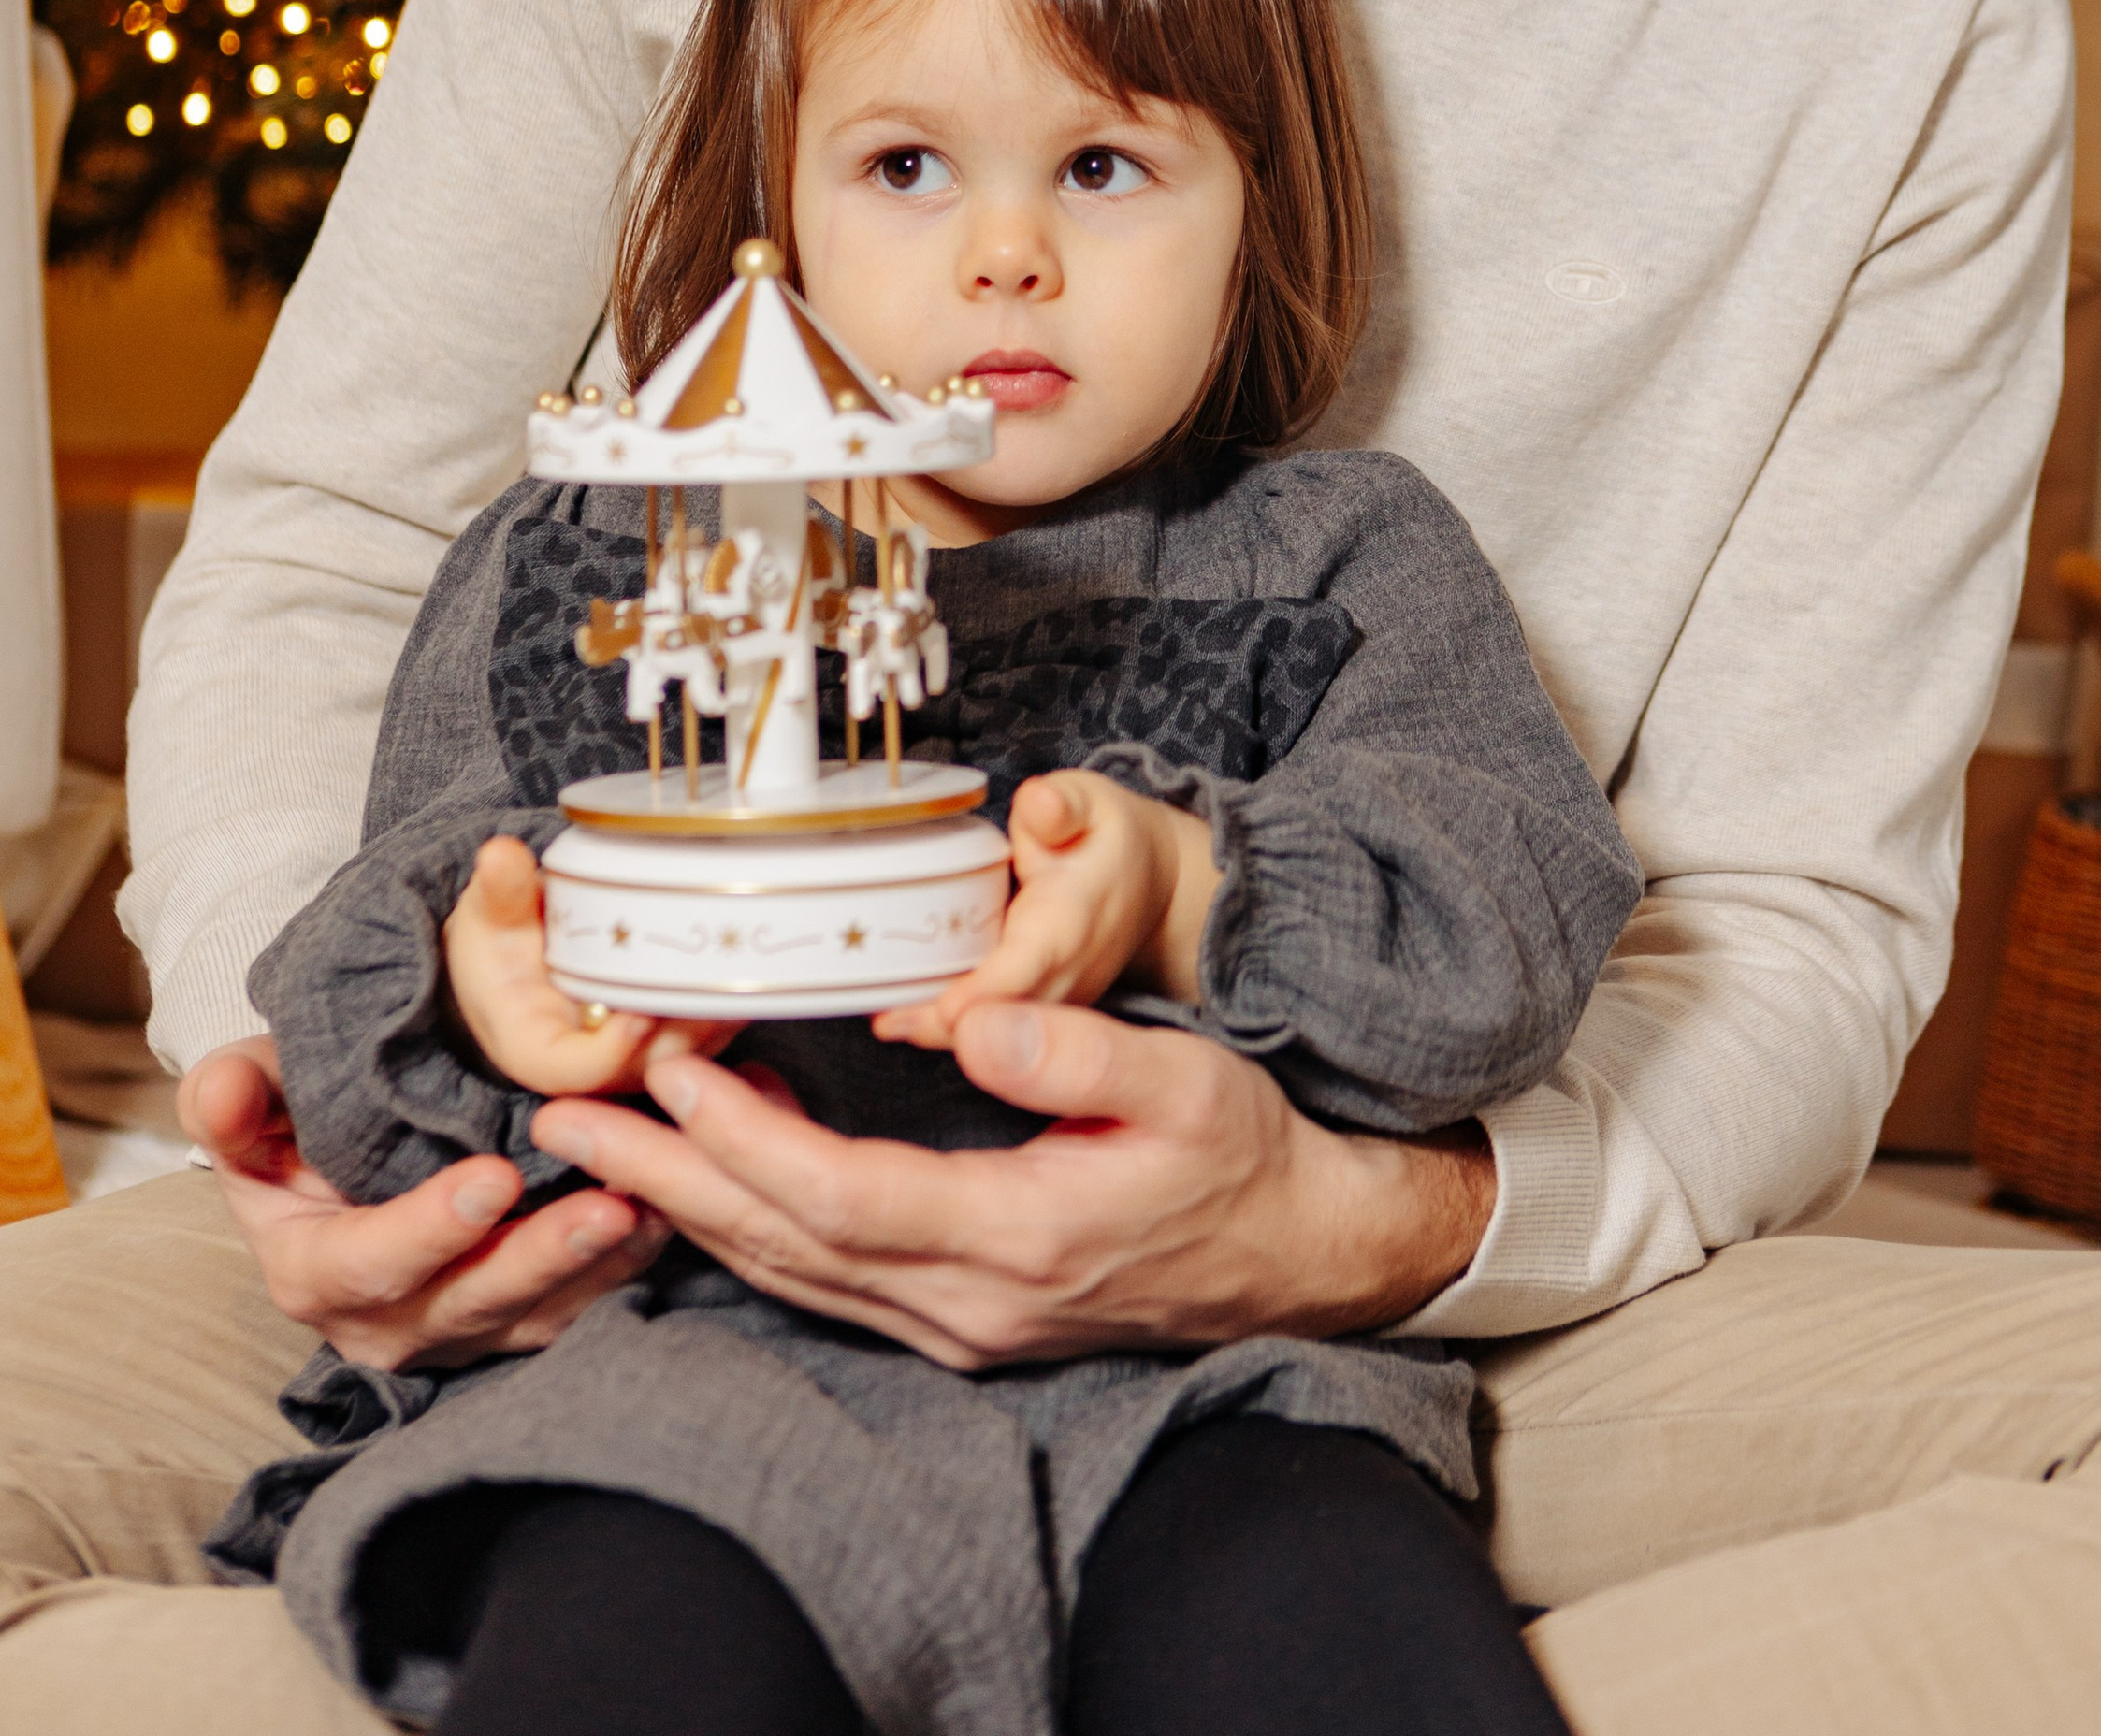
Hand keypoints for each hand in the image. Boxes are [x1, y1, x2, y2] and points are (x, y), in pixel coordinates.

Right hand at [177, 1034, 668, 1372]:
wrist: (340, 1159)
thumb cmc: (296, 1120)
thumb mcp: (252, 1100)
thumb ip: (233, 1100)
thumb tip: (219, 1095)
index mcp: (318, 1271)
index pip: (373, 1263)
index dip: (430, 1230)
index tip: (494, 1181)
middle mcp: (392, 1320)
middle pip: (473, 1301)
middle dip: (542, 1257)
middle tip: (607, 1205)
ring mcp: (464, 1329)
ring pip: (539, 1314)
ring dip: (601, 1267)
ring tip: (656, 1209)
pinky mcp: (522, 1320)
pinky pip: (579, 1307)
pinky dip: (627, 1266)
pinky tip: (671, 1213)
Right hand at [443, 835, 736, 1095]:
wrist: (517, 962)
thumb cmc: (499, 944)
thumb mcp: (489, 916)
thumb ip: (501, 892)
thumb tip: (500, 855)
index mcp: (539, 1052)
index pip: (581, 1069)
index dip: (616, 1046)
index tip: (641, 1010)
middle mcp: (594, 1070)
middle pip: (649, 1064)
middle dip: (687, 1026)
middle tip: (724, 980)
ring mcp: (636, 1060)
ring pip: (689, 1052)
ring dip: (720, 1015)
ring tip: (751, 966)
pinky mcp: (667, 1041)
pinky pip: (708, 1035)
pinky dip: (730, 1005)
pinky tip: (758, 964)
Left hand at [533, 1004, 1493, 1372]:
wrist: (1293, 1255)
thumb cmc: (1239, 1156)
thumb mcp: (1183, 1081)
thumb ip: (1074, 1050)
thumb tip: (974, 1018)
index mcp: (1011, 1237)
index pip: (838, 1196)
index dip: (743, 1139)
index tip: (672, 1075)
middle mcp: (966, 1300)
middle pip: (781, 1246)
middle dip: (666, 1181)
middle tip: (565, 1127)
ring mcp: (958, 1322)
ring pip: (790, 1272)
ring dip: (690, 1209)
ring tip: (603, 1150)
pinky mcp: (960, 1316)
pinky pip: (826, 1281)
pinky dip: (753, 1230)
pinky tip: (709, 1186)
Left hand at [875, 773, 1216, 1048]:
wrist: (1151, 882)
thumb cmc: (1109, 838)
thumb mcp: (1090, 802)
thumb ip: (1059, 804)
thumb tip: (1037, 805)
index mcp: (1070, 923)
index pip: (1027, 965)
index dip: (987, 992)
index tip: (947, 1008)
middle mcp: (1065, 976)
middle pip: (1001, 1018)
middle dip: (943, 1024)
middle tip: (884, 1018)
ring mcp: (1057, 1003)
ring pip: (996, 1034)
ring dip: (940, 1030)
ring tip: (885, 1017)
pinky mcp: (1043, 1011)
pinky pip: (997, 1030)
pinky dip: (952, 1025)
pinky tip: (905, 1012)